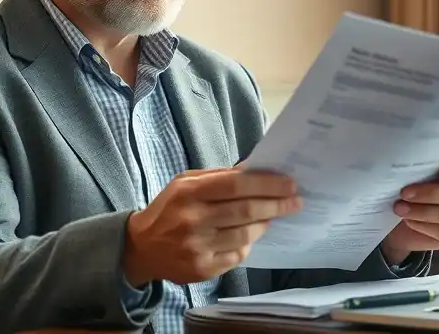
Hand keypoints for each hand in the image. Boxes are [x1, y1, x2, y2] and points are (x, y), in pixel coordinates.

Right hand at [123, 167, 301, 285]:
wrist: (142, 247)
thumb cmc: (170, 208)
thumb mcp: (186, 183)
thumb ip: (220, 176)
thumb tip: (256, 170)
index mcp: (188, 192)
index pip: (236, 185)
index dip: (267, 184)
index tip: (290, 184)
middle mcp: (192, 219)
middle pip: (245, 211)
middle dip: (276, 205)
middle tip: (295, 200)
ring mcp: (197, 247)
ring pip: (245, 235)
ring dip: (264, 224)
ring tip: (273, 216)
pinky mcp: (202, 268)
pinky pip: (237, 255)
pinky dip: (249, 243)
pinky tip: (251, 235)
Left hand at [381, 159, 438, 264]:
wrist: (406, 218)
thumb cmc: (417, 186)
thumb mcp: (421, 172)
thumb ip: (425, 167)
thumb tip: (411, 163)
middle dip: (430, 193)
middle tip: (405, 193)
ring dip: (422, 211)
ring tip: (400, 208)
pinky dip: (424, 225)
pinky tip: (409, 220)